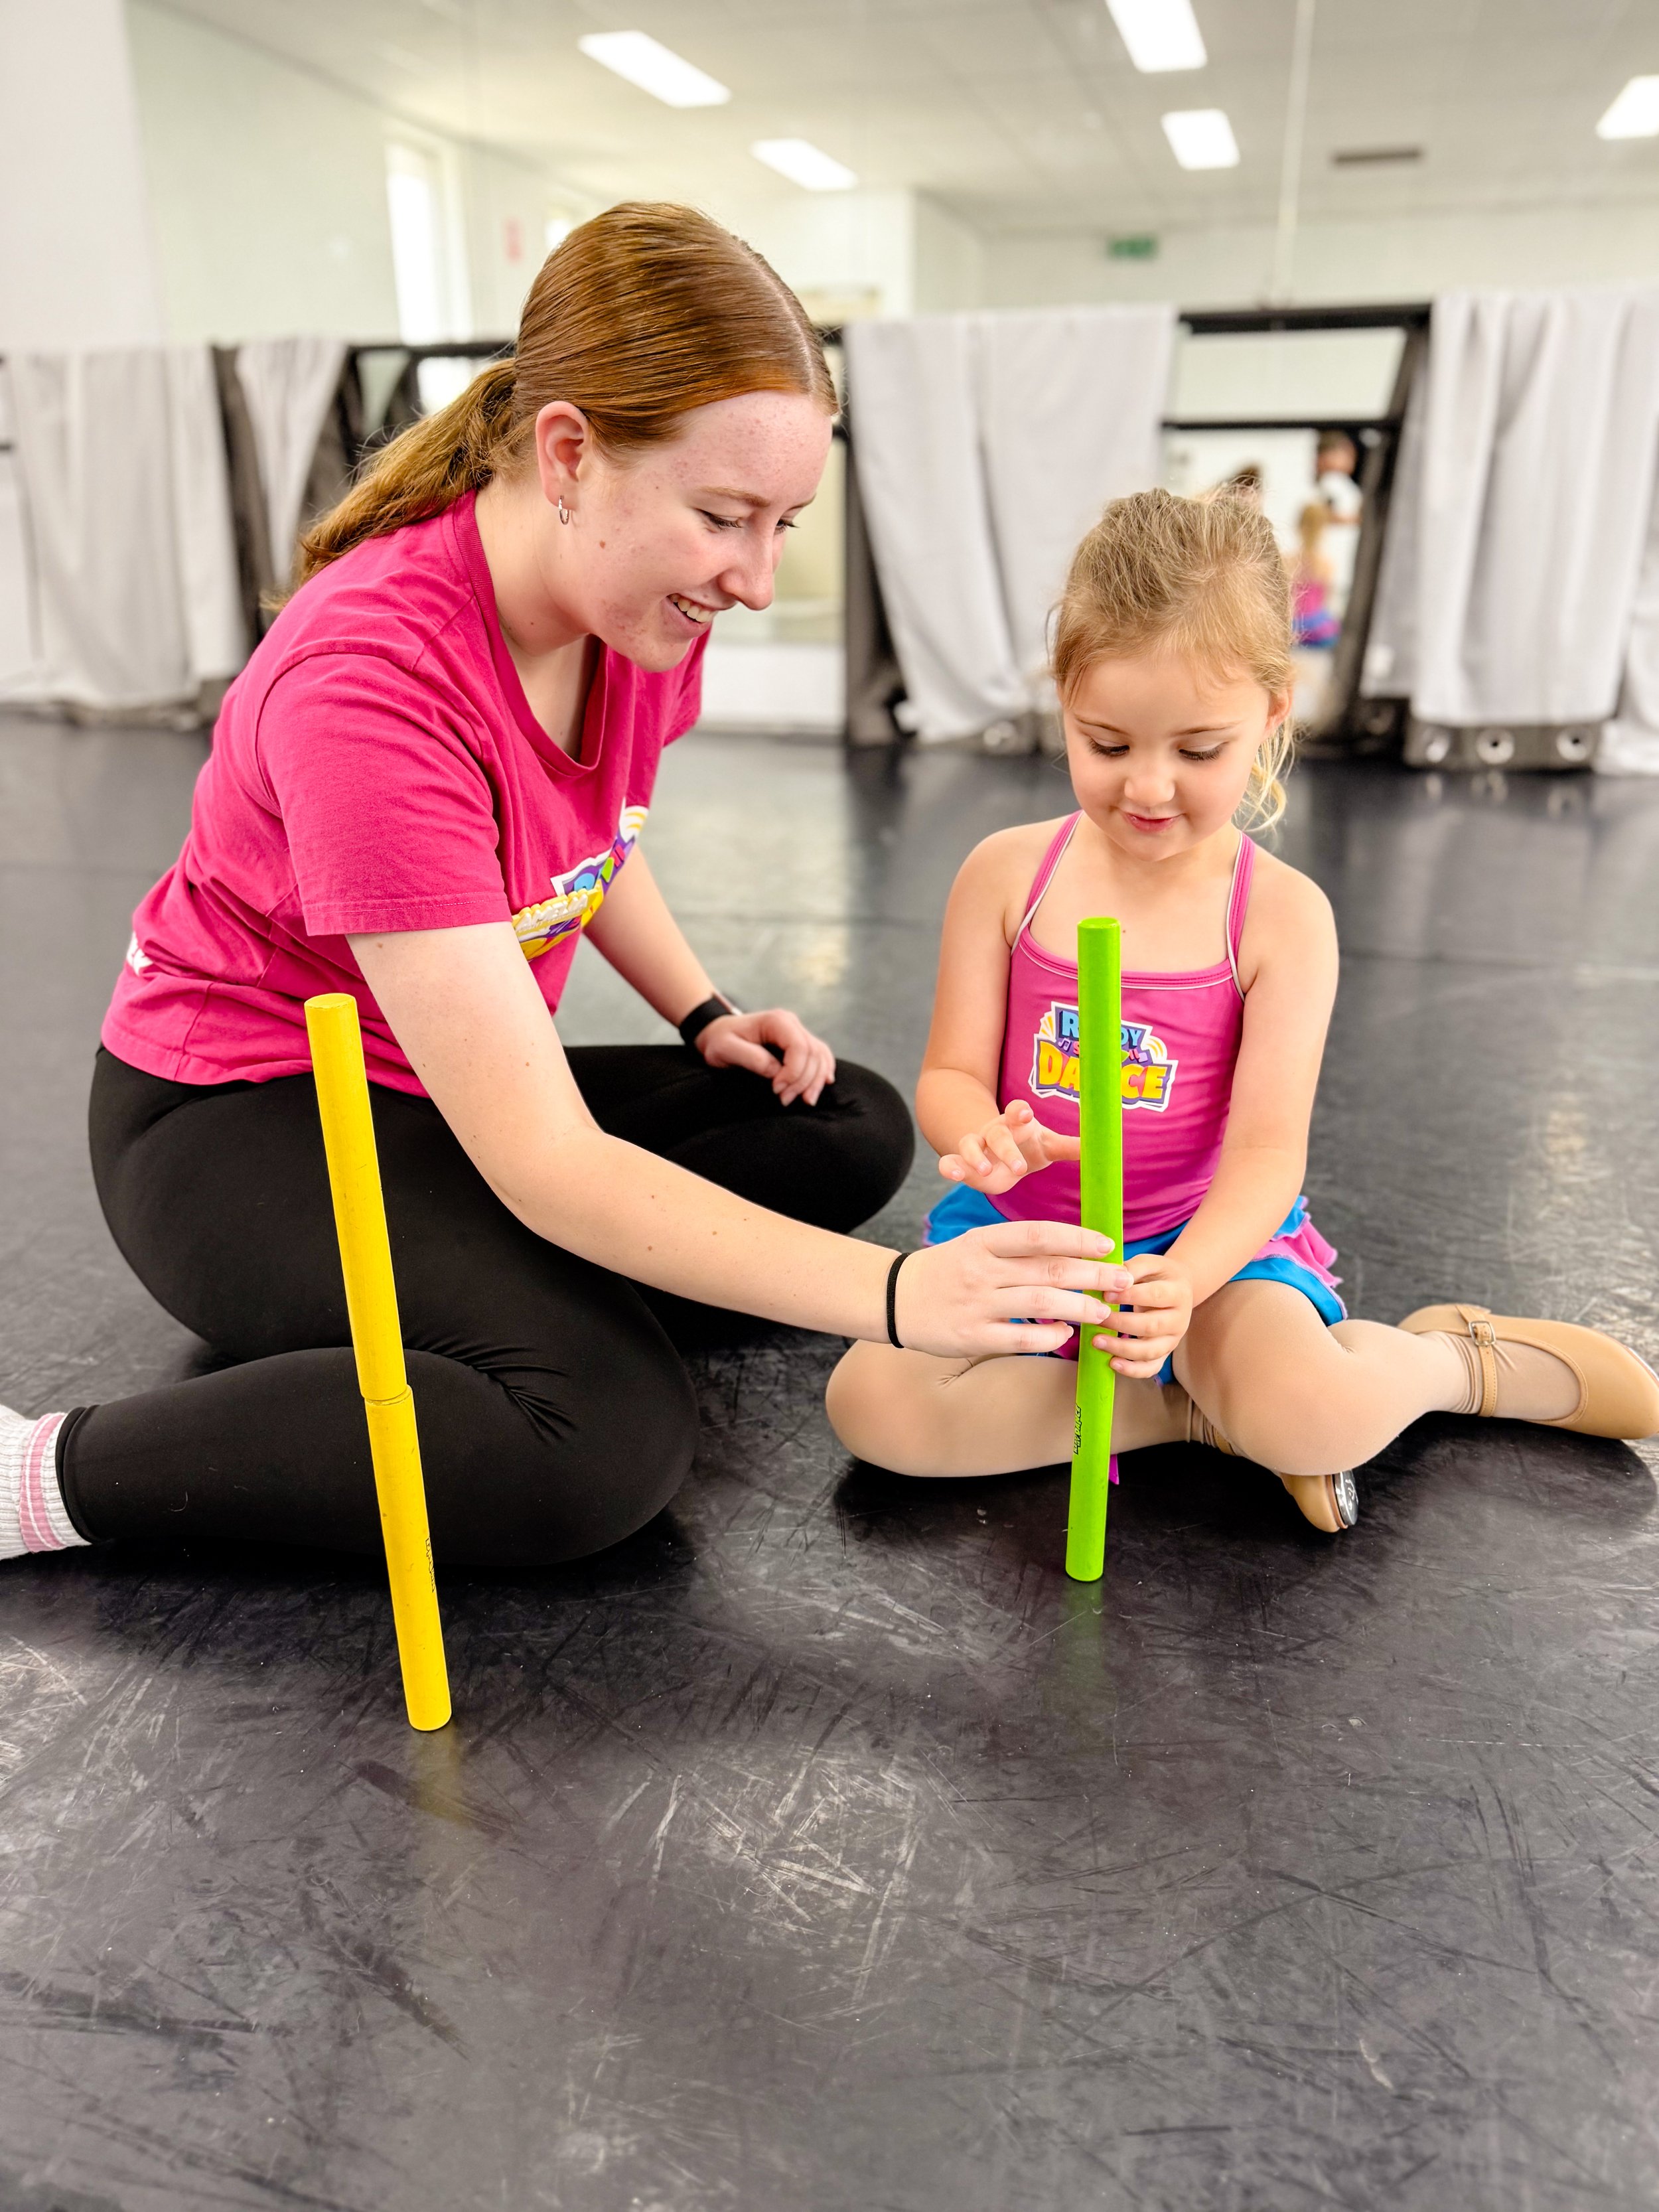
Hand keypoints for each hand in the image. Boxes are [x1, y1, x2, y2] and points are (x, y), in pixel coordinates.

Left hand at [698, 1008, 835, 1106]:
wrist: (717, 1033)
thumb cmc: (719, 1041)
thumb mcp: (726, 1049)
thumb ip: (752, 1058)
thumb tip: (776, 1072)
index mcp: (776, 1021)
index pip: (799, 1046)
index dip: (793, 1072)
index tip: (776, 1090)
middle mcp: (791, 1023)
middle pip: (813, 1053)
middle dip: (803, 1081)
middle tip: (784, 1100)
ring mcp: (798, 1032)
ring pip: (820, 1056)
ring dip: (815, 1081)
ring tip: (804, 1101)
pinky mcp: (799, 1043)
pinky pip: (821, 1056)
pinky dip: (823, 1072)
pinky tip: (822, 1085)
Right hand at [892, 1220, 1131, 1359]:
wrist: (896, 1298)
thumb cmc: (947, 1270)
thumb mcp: (975, 1245)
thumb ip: (1017, 1249)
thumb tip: (1073, 1252)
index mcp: (982, 1241)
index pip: (1039, 1235)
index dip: (1077, 1238)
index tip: (1107, 1244)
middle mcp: (981, 1270)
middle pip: (1048, 1269)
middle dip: (1092, 1274)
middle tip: (1122, 1279)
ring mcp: (976, 1304)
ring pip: (1041, 1304)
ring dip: (1079, 1307)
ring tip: (1103, 1310)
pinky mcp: (972, 1336)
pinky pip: (1021, 1338)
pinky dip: (1049, 1336)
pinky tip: (1064, 1333)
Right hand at [937, 1099, 1079, 1195]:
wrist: (998, 1152)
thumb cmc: (1028, 1146)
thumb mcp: (1048, 1146)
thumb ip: (1071, 1146)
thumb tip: (1105, 1146)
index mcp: (1017, 1123)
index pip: (1018, 1111)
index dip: (1021, 1112)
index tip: (1027, 1114)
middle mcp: (995, 1131)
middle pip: (997, 1134)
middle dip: (1006, 1148)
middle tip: (1019, 1167)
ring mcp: (976, 1145)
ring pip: (970, 1145)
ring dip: (975, 1156)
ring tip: (985, 1170)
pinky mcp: (962, 1163)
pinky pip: (950, 1161)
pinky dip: (948, 1167)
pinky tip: (951, 1174)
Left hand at [1092, 1251, 1193, 1378]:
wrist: (1178, 1289)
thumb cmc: (1158, 1275)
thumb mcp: (1150, 1263)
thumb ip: (1132, 1268)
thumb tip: (1111, 1279)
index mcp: (1178, 1292)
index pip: (1155, 1296)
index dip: (1130, 1296)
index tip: (1105, 1294)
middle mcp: (1180, 1319)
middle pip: (1152, 1326)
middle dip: (1121, 1324)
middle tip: (1097, 1318)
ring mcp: (1173, 1339)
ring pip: (1150, 1351)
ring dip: (1122, 1349)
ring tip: (1097, 1341)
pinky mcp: (1165, 1353)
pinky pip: (1151, 1368)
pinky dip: (1133, 1370)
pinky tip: (1112, 1363)